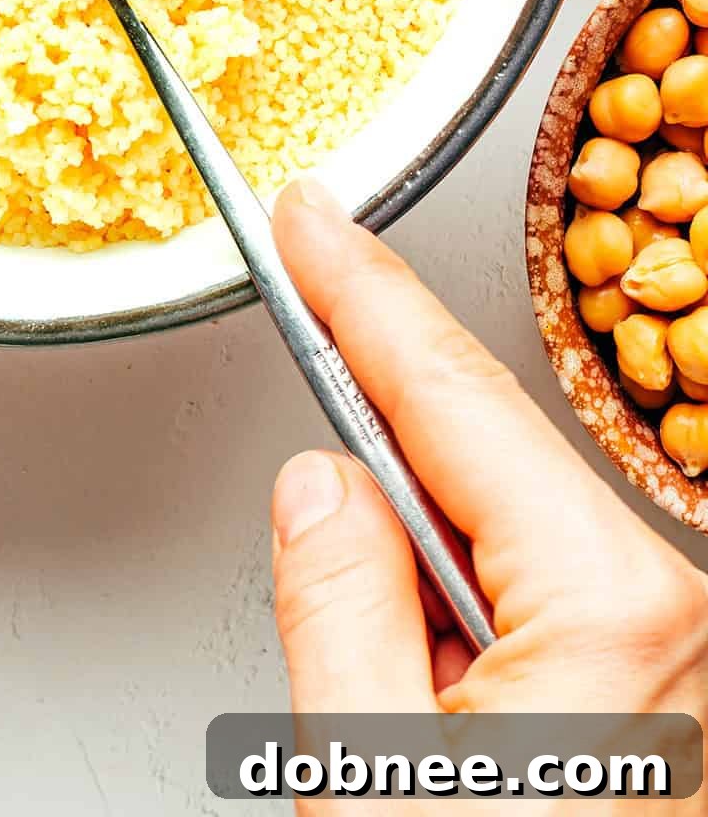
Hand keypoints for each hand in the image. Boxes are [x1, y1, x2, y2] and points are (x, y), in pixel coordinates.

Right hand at [269, 180, 707, 755]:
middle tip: (340, 606)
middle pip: (480, 471)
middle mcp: (672, 620)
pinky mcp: (668, 694)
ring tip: (405, 739)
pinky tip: (451, 737)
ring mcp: (681, 659)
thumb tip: (318, 485)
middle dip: (384, 509)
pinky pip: (545, 613)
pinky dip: (472, 649)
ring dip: (429, 606)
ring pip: (505, 548)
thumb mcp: (370, 778)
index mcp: (611, 611)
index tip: (311, 219)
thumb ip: (335, 604)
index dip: (363, 293)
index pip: (451, 398)